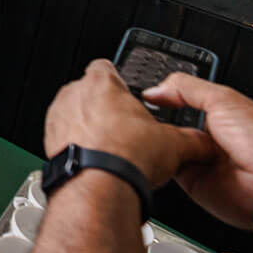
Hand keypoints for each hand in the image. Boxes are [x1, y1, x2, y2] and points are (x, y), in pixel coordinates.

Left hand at [44, 60, 213, 186]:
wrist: (98, 185)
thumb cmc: (126, 156)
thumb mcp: (173, 144)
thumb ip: (191, 138)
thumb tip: (204, 143)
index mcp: (101, 83)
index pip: (106, 66)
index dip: (118, 80)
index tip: (126, 92)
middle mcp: (73, 94)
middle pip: (90, 93)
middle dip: (106, 109)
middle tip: (126, 130)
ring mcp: (58, 117)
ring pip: (74, 115)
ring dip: (89, 128)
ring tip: (112, 150)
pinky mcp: (48, 140)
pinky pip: (64, 137)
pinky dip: (77, 146)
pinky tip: (96, 162)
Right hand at [143, 72, 252, 227]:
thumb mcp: (224, 100)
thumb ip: (187, 89)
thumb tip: (156, 90)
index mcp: (223, 113)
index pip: (185, 97)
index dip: (166, 93)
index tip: (148, 91)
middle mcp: (212, 136)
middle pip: (172, 120)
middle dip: (158, 115)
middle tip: (146, 109)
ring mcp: (202, 159)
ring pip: (167, 143)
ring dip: (159, 137)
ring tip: (153, 129)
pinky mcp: (193, 181)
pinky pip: (168, 165)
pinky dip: (160, 158)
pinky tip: (157, 149)